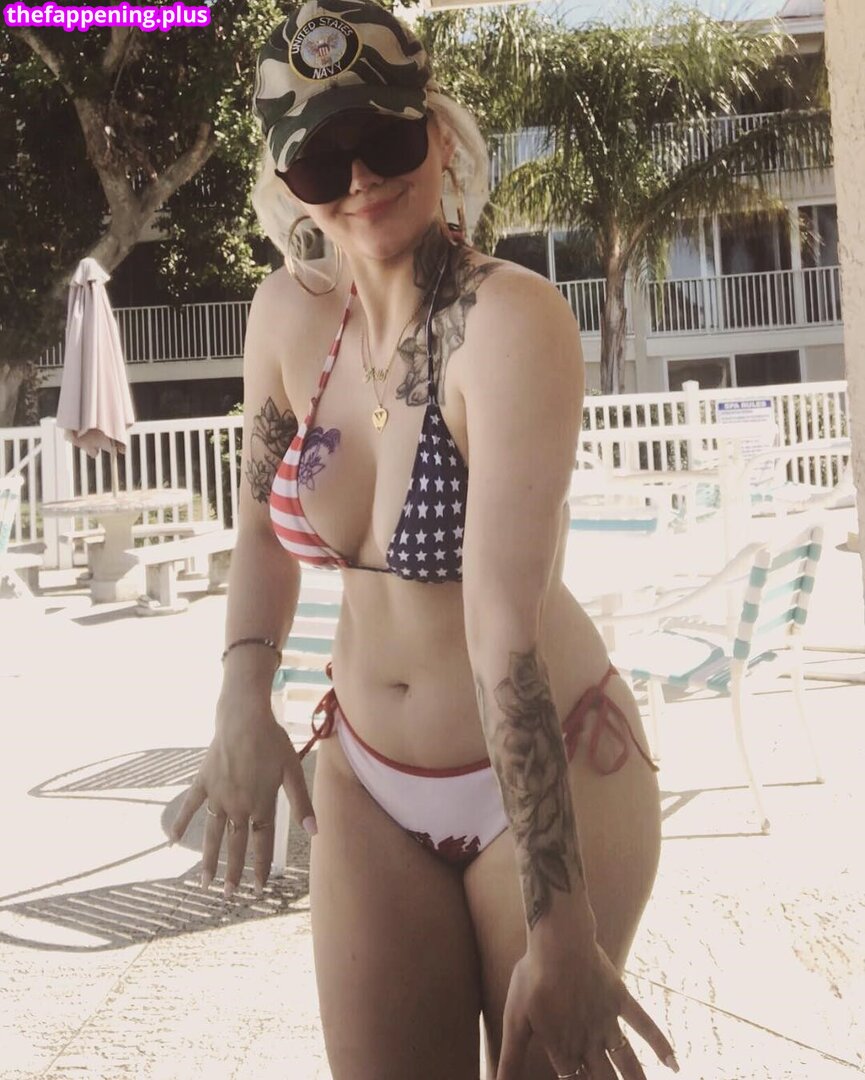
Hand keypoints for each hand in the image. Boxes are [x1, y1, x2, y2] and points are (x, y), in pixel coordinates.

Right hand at [168, 698, 314, 898]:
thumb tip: (314, 831)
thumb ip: (301, 802)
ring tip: (205, 883)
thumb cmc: (272, 741)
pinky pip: (190, 807)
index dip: (260, 867)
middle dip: (233, 873)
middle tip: (229, 897)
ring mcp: (218, 796)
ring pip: (212, 834)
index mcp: (262, 804)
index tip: (258, 889)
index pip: (261, 843)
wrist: (244, 717)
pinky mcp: (203, 782)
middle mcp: (238, 805)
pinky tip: (172, 841)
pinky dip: (181, 823)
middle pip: (235, 845)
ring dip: (208, 859)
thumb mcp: (292, 770)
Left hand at [497, 943, 677, 1079]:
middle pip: (602, 1078)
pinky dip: (660, 1044)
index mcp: (562, 1047)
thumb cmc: (533, 977)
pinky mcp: (620, 1000)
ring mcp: (607, 1021)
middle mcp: (589, 1041)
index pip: (571, 1079)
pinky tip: (674, 1064)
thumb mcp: (515, 1019)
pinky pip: (644, 1025)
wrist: (559, 941)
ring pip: (626, 1062)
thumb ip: (510, 1058)